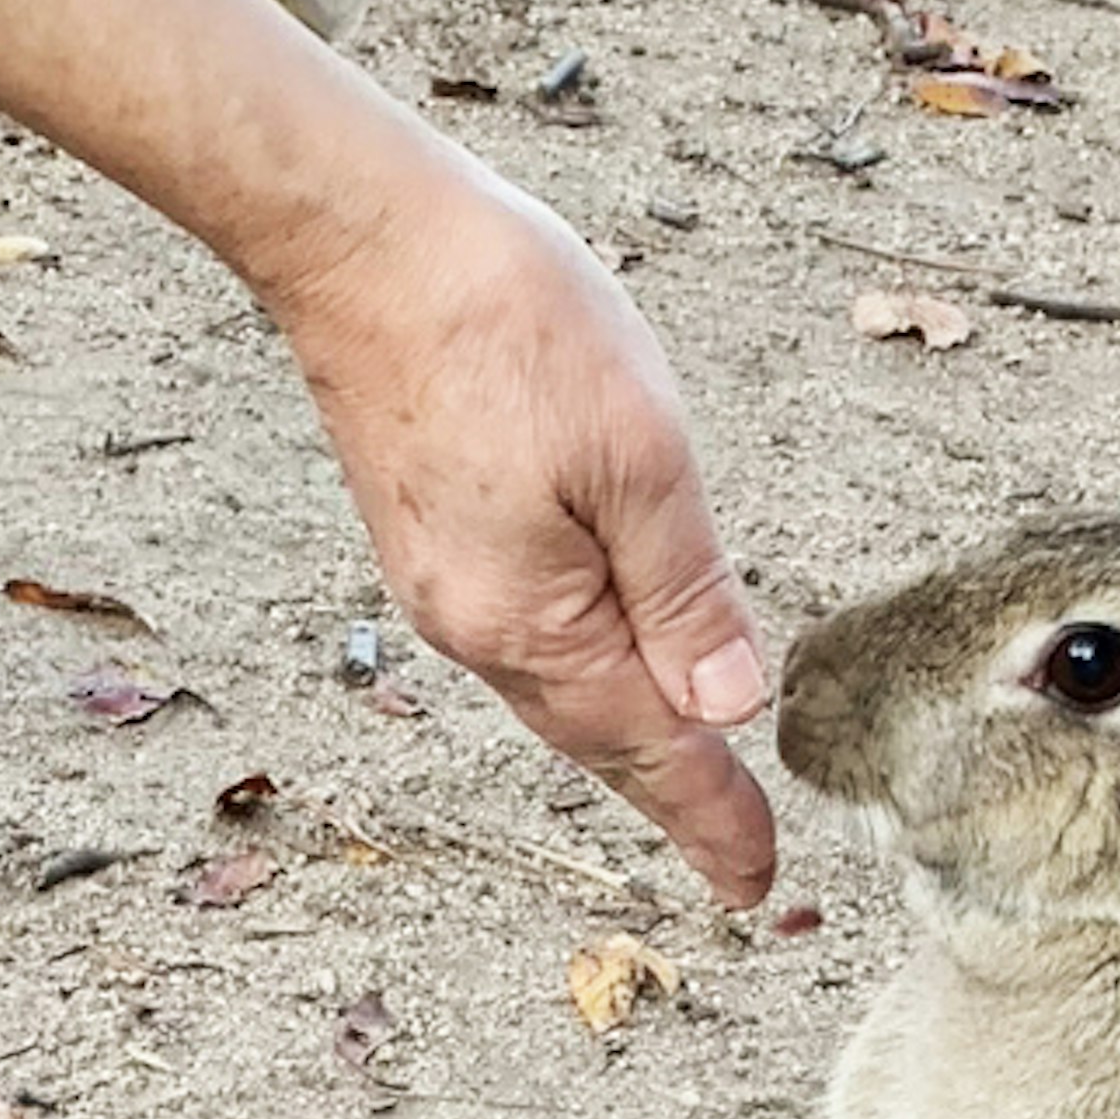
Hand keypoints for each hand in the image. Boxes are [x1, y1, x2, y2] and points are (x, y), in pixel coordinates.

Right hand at [0, 0, 772, 897]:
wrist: (359, 235)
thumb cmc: (503, 318)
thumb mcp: (638, 451)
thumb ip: (687, 588)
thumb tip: (729, 705)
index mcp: (533, 620)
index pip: (651, 747)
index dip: (714, 814)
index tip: (760, 883)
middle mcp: (476, 626)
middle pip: (600, 737)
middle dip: (673, 796)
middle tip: (737, 858)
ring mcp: (443, 583)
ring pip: (559, 692)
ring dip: (626, 741)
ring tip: (686, 779)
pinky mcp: (430, 534)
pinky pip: (526, 640)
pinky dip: (582, 675)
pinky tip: (608, 667)